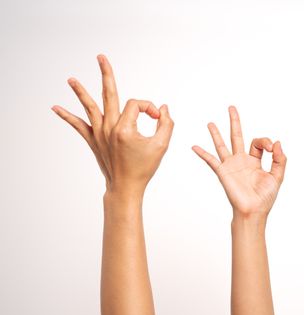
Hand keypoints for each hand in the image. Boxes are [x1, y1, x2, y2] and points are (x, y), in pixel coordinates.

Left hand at [52, 55, 173, 197]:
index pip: (137, 104)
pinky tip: (55, 108)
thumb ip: (167, 124)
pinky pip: (79, 126)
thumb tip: (163, 108)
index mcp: (125, 129)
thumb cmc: (144, 168)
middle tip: (101, 57)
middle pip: (108, 94)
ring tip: (70, 79)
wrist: (126, 187)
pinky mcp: (94, 141)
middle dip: (106, 74)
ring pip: (89, 107)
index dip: (149, 107)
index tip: (158, 118)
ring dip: (80, 92)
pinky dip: (67, 117)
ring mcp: (99, 134)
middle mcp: (109, 128)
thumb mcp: (162, 146)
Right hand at [192, 106, 286, 217]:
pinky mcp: (223, 172)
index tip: (272, 148)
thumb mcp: (278, 176)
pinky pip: (211, 161)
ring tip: (210, 122)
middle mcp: (242, 161)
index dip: (266, 141)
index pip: (258, 143)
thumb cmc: (265, 198)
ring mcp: (231, 166)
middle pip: (237, 136)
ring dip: (216, 133)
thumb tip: (278, 142)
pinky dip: (202, 153)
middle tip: (231, 107)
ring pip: (222, 145)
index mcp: (255, 161)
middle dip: (235, 122)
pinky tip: (194, 146)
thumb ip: (280, 159)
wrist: (253, 211)